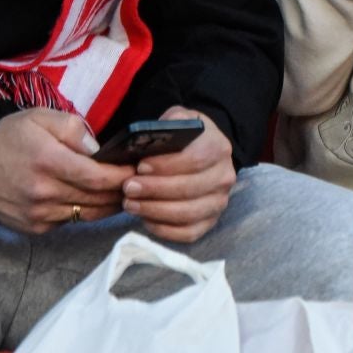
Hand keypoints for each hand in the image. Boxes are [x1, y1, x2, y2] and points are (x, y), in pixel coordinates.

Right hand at [0, 108, 130, 233]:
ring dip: (107, 205)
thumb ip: (73, 128)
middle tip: (135, 182)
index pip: (98, 177)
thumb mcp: (40, 117)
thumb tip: (99, 150)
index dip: (122, 176)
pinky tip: (90, 200)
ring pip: (87, 215)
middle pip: (97, 199)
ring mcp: (38, 213)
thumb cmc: (10, 137)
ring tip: (120, 192)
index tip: (136, 169)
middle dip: (121, 191)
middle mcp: (44, 192)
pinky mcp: (34, 227)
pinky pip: (70, 223)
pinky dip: (84, 212)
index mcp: (48, 161)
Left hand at [121, 106, 237, 243]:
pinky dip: (164, 229)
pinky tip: (145, 219)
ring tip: (130, 204)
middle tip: (128, 188)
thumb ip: (165, 126)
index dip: (166, 166)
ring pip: (187, 214)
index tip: (140, 167)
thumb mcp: (177, 119)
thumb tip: (144, 141)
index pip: (195, 160)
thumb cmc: (184, 138)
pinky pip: (188, 233)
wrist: (203, 152)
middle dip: (154, 190)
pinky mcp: (210, 222)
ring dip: (154, 211)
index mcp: (218, 148)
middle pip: (189, 189)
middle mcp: (224, 177)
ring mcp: (219, 202)